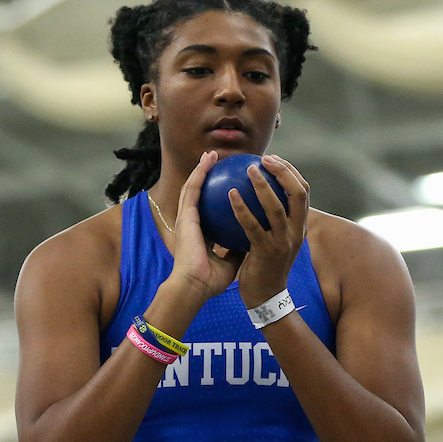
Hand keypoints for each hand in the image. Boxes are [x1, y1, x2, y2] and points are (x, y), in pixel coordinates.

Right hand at [168, 150, 244, 300]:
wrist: (195, 287)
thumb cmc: (211, 281)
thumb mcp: (231, 262)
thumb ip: (240, 248)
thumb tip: (256, 238)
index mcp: (202, 234)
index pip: (211, 211)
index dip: (218, 198)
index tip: (229, 186)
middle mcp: (193, 222)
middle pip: (200, 194)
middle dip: (207, 176)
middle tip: (219, 162)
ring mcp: (187, 217)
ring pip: (193, 185)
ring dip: (202, 168)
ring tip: (212, 154)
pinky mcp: (186, 215)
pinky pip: (193, 188)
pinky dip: (200, 172)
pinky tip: (209, 159)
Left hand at [229, 154, 309, 307]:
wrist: (264, 296)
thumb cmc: (265, 265)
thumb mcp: (276, 239)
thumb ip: (273, 220)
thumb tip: (261, 194)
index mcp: (300, 227)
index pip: (303, 192)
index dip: (291, 172)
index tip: (274, 160)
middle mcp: (296, 232)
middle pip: (298, 193)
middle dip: (284, 172)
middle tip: (265, 159)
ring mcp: (283, 242)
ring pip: (276, 207)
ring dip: (262, 185)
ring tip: (249, 169)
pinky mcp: (265, 252)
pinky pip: (252, 225)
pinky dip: (242, 207)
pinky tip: (230, 194)